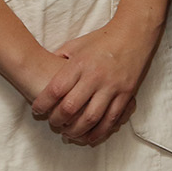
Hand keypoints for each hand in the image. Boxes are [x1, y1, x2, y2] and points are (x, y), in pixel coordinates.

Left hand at [31, 13, 162, 145]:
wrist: (134, 33)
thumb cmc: (102, 39)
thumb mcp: (77, 45)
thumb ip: (60, 58)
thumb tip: (45, 72)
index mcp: (80, 64)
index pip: (55, 90)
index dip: (42, 104)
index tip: (37, 110)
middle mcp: (95, 76)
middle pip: (70, 108)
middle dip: (57, 120)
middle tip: (52, 123)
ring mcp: (112, 86)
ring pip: (91, 118)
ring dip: (77, 131)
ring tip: (68, 134)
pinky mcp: (127, 93)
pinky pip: (112, 118)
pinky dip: (100, 131)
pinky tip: (90, 137)